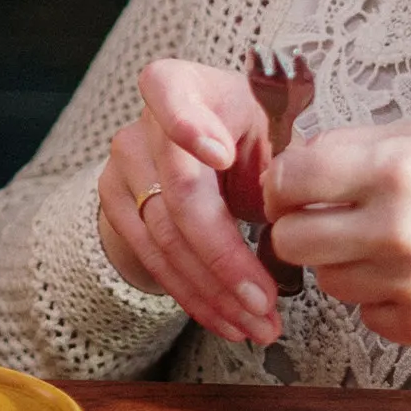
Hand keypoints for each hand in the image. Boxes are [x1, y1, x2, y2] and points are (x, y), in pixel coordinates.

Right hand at [97, 58, 281, 345]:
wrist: (198, 144)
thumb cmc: (245, 134)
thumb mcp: (269, 128)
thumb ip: (280, 158)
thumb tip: (296, 210)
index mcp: (184, 86)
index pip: (169, 91)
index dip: (189, 124)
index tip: (220, 156)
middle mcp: (143, 123)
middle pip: (178, 192)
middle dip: (223, 256)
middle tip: (265, 299)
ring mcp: (122, 165)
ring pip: (163, 237)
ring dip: (212, 289)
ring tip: (258, 324)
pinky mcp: (114, 203)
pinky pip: (151, 257)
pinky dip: (193, 295)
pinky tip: (227, 319)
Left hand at [265, 120, 410, 343]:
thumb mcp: (407, 137)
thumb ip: (344, 147)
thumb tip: (286, 168)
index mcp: (391, 171)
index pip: (286, 182)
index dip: (281, 183)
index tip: (290, 185)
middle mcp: (398, 229)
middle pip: (291, 241)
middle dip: (300, 227)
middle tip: (322, 217)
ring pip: (328, 281)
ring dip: (342, 263)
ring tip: (376, 242)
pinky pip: (371, 316)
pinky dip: (380, 298)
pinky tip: (403, 273)